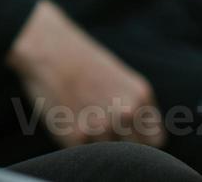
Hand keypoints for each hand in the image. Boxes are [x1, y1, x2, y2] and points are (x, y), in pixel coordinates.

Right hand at [6, 0, 162, 147]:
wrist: (46, 48)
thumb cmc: (81, 62)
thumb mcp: (121, 80)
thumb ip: (134, 109)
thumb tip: (139, 144)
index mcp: (140, 97)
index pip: (154, 140)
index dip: (139, 139)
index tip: (125, 134)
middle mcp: (126, 112)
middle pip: (132, 151)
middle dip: (117, 142)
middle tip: (95, 119)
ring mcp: (101, 126)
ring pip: (105, 153)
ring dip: (92, 141)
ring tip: (77, 111)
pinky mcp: (75, 136)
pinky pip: (80, 151)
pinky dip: (71, 139)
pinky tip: (65, 114)